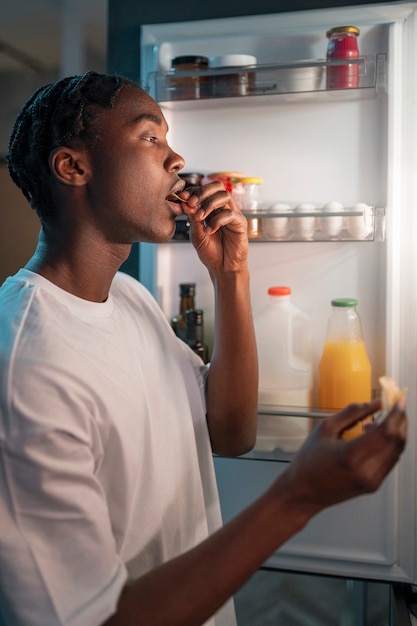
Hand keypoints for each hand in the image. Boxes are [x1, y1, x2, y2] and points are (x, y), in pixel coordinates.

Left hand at [178, 182, 248, 273]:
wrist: (222, 269)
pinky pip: (230, 214)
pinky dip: (217, 221)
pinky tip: (210, 231)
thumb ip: (192, 218)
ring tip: (200, 218)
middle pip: (217, 186)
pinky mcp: (240, 224)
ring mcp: (233, 215)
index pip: (205, 190)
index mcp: (212, 209)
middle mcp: (223, 209)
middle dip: (202, 192)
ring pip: (224, 196)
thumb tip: (185, 202)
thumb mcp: (196, 235)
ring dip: (209, 204)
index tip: (183, 197)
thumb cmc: (211, 253)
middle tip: (192, 202)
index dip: (193, 191)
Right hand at [280, 399, 406, 515]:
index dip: (396, 413)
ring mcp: (372, 481)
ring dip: (395, 432)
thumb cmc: (308, 462)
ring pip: (396, 451)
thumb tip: (375, 403)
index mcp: (351, 455)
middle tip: (395, 405)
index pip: (387, 431)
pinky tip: (375, 436)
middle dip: (400, 420)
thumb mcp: (325, 429)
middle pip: (397, 441)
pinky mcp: (373, 485)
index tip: (398, 400)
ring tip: (379, 421)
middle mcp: (366, 471)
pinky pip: (390, 460)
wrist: (303, 492)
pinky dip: (388, 445)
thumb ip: (352, 413)